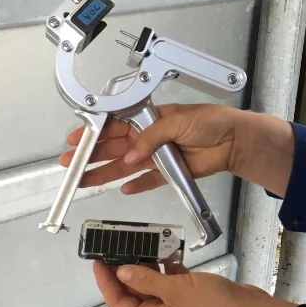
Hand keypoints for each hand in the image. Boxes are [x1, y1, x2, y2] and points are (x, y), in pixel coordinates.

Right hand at [60, 103, 294, 198]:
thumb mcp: (178, 120)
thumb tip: (132, 155)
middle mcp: (149, 137)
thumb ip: (152, 136)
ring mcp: (157, 155)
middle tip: (70, 164)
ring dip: (104, 172)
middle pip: (114, 147)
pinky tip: (122, 189)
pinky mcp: (169, 173)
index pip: (115, 124)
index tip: (76, 139)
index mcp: (148, 117)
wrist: (235, 141)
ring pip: (125, 166)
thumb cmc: (211, 122)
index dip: (94, 131)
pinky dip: (135, 185)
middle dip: (91, 155)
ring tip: (83, 180)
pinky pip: (147, 181)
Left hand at [93, 261, 303, 306]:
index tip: (97, 261)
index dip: (106, 283)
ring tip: (139, 243)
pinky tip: (168, 249)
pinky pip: (173, 280)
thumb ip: (148, 280)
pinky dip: (169, 266)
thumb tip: (121, 272)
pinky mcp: (193, 295)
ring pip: (154, 284)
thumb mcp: (177, 290)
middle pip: (134, 293)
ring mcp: (178, 305)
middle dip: (124, 271)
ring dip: (147, 266)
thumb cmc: (213, 305)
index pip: (119, 303)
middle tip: (116, 247)